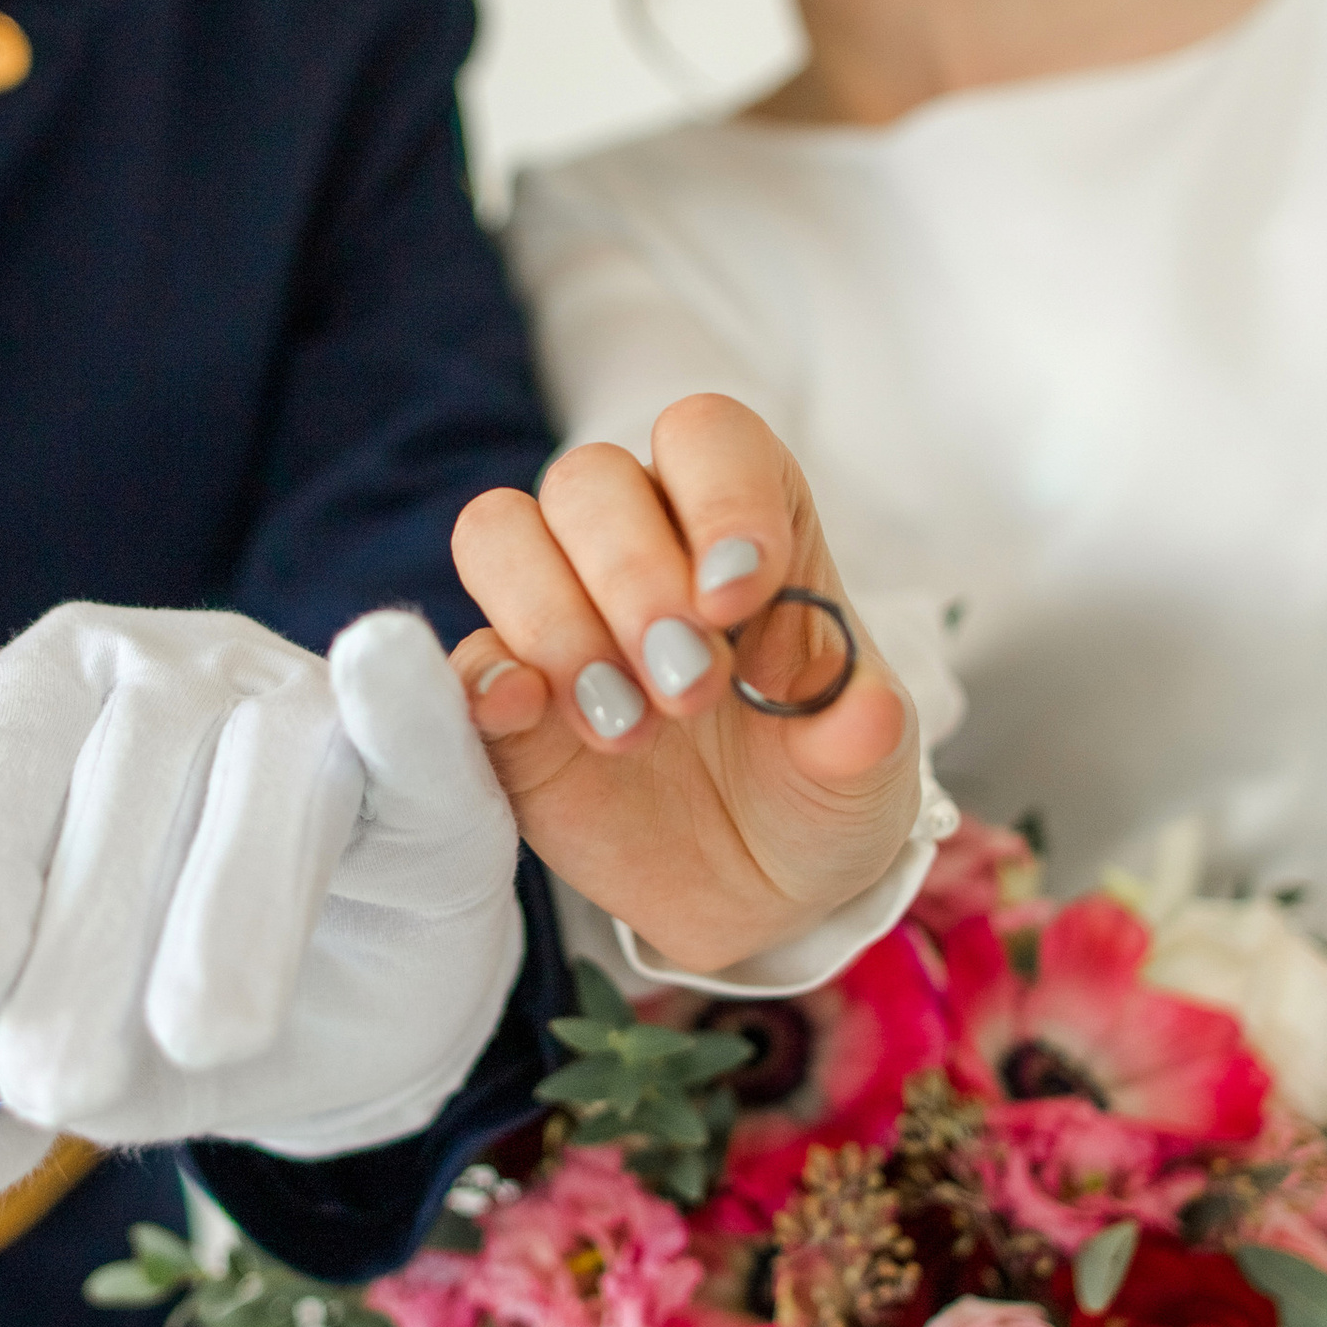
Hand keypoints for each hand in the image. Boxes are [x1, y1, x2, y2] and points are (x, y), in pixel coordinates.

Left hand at [0, 603, 522, 1182]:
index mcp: (57, 706)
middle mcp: (176, 671)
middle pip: (130, 769)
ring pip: (271, 766)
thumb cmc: (178, 985)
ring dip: (230, 905)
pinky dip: (402, 704)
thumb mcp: (82, 1047)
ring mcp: (312, 699)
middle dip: (87, 939)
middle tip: (54, 1083)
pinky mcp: (438, 768)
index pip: (0, 762)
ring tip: (200, 1041)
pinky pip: (420, 729)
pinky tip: (375, 663)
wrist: (359, 1002)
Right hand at [452, 395, 925, 978]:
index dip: (718, 498)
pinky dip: (485, 678)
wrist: (756, 887)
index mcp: (742, 526)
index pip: (707, 438)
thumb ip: (863, 735)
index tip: (737, 599)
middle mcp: (640, 544)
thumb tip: (866, 714)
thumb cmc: (814, 788)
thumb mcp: (865, 772)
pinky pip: (461, 651)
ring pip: (501, 533)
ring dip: (556, 623)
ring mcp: (558, 612)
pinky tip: (532, 720)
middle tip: (690, 692)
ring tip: (626, 729)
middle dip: (635, 579)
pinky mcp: (502, 696)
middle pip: (590, 480)